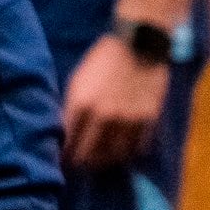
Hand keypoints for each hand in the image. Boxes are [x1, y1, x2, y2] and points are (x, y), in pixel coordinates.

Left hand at [61, 34, 170, 169]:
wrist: (138, 45)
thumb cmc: (102, 60)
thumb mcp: (77, 81)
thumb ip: (71, 108)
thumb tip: (65, 133)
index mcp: (81, 105)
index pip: (69, 143)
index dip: (64, 156)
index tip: (62, 162)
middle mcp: (103, 117)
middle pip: (89, 156)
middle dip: (81, 163)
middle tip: (79, 165)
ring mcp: (128, 121)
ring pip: (114, 156)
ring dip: (105, 161)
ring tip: (99, 160)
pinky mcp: (148, 121)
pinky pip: (136, 149)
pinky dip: (127, 152)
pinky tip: (121, 150)